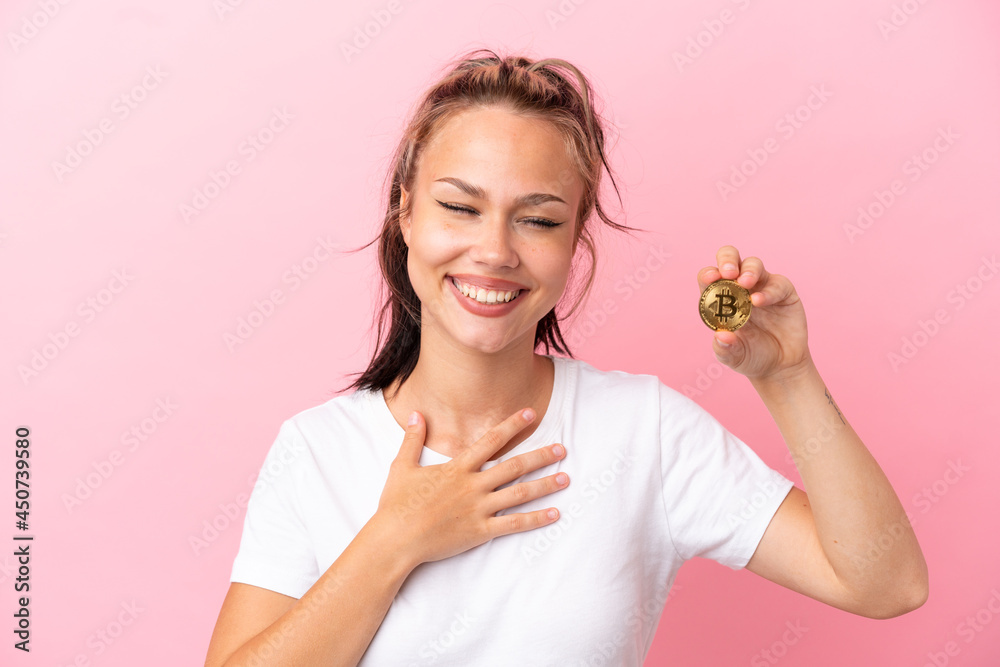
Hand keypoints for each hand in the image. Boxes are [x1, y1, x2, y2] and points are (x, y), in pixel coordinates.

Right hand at [371, 408, 568, 566]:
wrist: (395, 540)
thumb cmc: (396, 504)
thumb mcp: (401, 467)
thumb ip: (413, 439)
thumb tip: (416, 414)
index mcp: (456, 468)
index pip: (490, 441)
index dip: (512, 426)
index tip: (531, 414)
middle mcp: (472, 485)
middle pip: (514, 467)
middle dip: (540, 456)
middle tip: (563, 449)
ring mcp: (478, 509)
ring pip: (519, 494)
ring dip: (545, 485)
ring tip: (565, 478)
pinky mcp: (480, 531)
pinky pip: (514, 525)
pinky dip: (535, 519)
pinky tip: (554, 514)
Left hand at [697, 245, 811, 381]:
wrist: (781, 365)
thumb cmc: (751, 356)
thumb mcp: (734, 357)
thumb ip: (725, 349)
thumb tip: (721, 337)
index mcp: (720, 298)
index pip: (710, 278)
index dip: (708, 274)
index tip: (710, 278)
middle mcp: (739, 288)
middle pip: (730, 259)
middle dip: (727, 259)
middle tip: (729, 272)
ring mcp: (761, 287)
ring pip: (753, 264)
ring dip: (748, 271)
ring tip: (745, 284)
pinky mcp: (783, 292)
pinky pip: (776, 283)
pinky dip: (768, 291)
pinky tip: (760, 301)